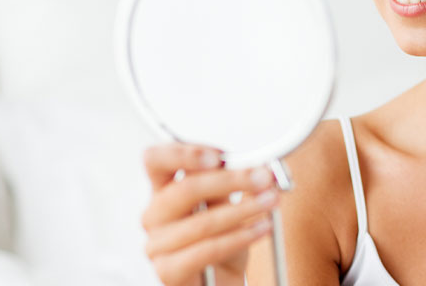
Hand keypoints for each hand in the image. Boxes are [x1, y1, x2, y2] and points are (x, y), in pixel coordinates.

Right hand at [141, 143, 279, 285]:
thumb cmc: (222, 242)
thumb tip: (256, 167)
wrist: (221, 282)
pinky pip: (207, 250)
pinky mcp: (167, 271)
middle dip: (232, 180)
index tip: (220, 155)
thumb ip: (231, 185)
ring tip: (271, 201)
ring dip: (244, 209)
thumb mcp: (227, 207)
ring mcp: (157, 244)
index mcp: (163, 190)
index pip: (156, 160)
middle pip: (186, 189)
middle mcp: (154, 215)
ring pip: (202, 221)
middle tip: (263, 177)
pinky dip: (240, 237)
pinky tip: (262, 228)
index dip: (185, 153)